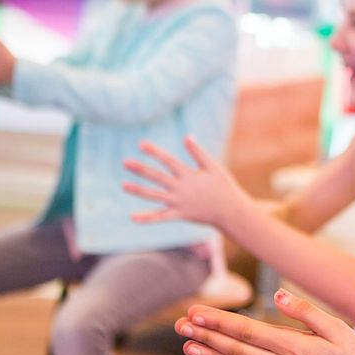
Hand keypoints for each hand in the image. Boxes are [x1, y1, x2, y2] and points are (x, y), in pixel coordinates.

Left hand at [122, 136, 245, 226]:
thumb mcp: (214, 166)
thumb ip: (198, 153)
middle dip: (140, 169)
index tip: (141, 144)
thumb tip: (187, 136)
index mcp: (189, 175)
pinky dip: (147, 218)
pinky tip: (133, 217)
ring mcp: (179, 202)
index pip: (168, 161)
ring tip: (123, 185)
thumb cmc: (224, 187)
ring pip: (154, 196)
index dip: (154, 152)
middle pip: (157, 177)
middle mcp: (181, 188)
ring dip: (138, 191)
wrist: (231, 211)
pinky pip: (161, 217)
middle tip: (125, 162)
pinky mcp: (180, 214)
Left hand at [176, 290, 354, 354]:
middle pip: (235, 349)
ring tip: (188, 348)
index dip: (218, 320)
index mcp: (294, 346)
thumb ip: (306, 312)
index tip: (196, 311)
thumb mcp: (339, 330)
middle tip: (181, 326)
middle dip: (205, 336)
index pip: (246, 329)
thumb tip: (279, 293)